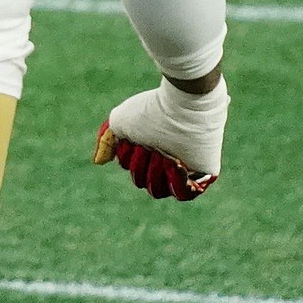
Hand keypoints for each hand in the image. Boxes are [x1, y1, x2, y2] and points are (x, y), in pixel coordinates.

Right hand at [93, 77, 227, 200]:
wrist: (183, 107)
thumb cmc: (151, 110)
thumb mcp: (120, 121)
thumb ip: (107, 141)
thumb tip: (99, 162)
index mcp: (147, 145)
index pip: (130, 168)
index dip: (129, 158)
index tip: (136, 141)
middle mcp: (164, 157)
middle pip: (142, 182)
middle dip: (141, 167)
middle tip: (151, 148)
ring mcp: (183, 167)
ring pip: (159, 190)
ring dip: (156, 175)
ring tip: (165, 157)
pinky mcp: (203, 172)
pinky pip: (185, 195)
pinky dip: (176, 184)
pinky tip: (175, 165)